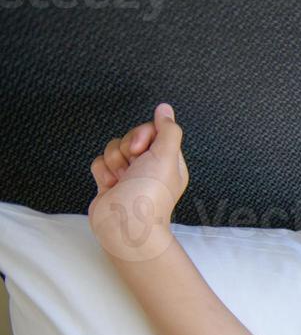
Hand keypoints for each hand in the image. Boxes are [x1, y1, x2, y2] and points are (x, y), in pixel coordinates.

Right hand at [88, 102, 189, 261]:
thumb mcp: (167, 157)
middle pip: (131, 137)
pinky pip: (99, 162)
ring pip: (113, 148)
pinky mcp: (110, 182)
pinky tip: (111, 186)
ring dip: (114, 162)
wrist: (124, 225)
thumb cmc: (149, 195)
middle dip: (126, 149)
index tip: (142, 149)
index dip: (143, 134)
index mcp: (169, 162)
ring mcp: (129, 175)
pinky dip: (102, 172)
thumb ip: (167, 130)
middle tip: (133, 166)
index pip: (153, 130)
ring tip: (123, 180)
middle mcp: (150, 167)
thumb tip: (165, 109)